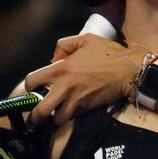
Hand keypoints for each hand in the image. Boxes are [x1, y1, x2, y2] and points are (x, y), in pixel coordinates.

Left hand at [24, 33, 142, 122]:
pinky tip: (68, 115)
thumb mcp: (85, 39)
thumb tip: (53, 60)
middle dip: (33, 117)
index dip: (28, 87)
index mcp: (60, 68)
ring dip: (53, 119)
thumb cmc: (108, 53)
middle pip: (40, 110)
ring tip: (51, 119)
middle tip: (32, 119)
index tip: (32, 89)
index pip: (32, 81)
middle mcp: (64, 86)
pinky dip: (68, 119)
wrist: (129, 71)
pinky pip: (71, 118)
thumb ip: (64, 46)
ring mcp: (75, 100)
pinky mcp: (86, 109)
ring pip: (56, 119)